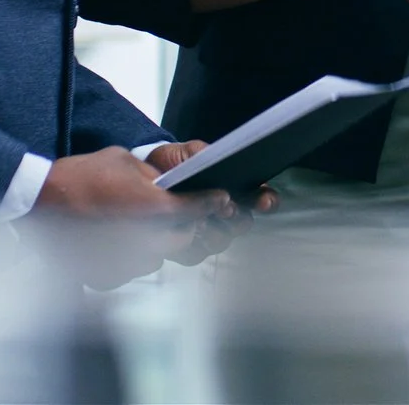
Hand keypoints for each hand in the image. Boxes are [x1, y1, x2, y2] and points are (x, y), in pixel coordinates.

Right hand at [26, 145, 235, 286]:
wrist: (36, 201)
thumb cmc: (78, 176)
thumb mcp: (124, 161)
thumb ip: (154, 177)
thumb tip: (171, 186)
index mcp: (153, 209)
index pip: (195, 210)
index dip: (209, 203)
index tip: (217, 200)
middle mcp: (143, 242)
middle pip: (181, 239)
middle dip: (182, 225)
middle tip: (171, 212)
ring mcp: (124, 264)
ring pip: (157, 256)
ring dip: (155, 242)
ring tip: (135, 224)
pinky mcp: (105, 278)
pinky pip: (130, 267)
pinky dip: (129, 255)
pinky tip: (113, 238)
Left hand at [140, 141, 277, 263]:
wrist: (143, 179)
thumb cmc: (172, 164)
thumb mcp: (191, 153)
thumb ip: (208, 155)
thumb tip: (225, 162)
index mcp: (232, 189)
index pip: (260, 198)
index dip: (265, 201)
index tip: (264, 201)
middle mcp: (224, 214)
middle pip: (242, 224)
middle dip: (235, 217)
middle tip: (225, 208)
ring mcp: (206, 232)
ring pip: (221, 241)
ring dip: (212, 232)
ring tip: (199, 221)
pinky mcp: (185, 247)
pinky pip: (195, 254)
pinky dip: (190, 245)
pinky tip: (183, 232)